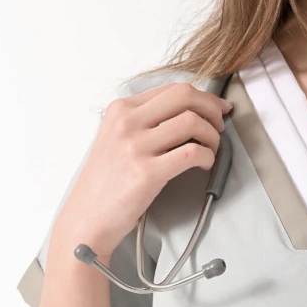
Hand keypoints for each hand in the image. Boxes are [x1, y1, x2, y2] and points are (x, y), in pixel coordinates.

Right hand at [56, 80, 233, 258]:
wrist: (88, 217)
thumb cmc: (106, 182)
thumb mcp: (116, 138)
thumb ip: (145, 121)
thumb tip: (189, 111)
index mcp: (120, 110)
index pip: (172, 89)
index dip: (204, 97)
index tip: (217, 108)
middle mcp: (127, 123)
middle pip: (185, 96)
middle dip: (212, 109)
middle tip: (219, 126)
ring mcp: (136, 147)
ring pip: (192, 122)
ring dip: (212, 136)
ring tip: (210, 149)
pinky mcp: (147, 173)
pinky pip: (191, 152)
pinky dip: (207, 156)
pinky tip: (204, 164)